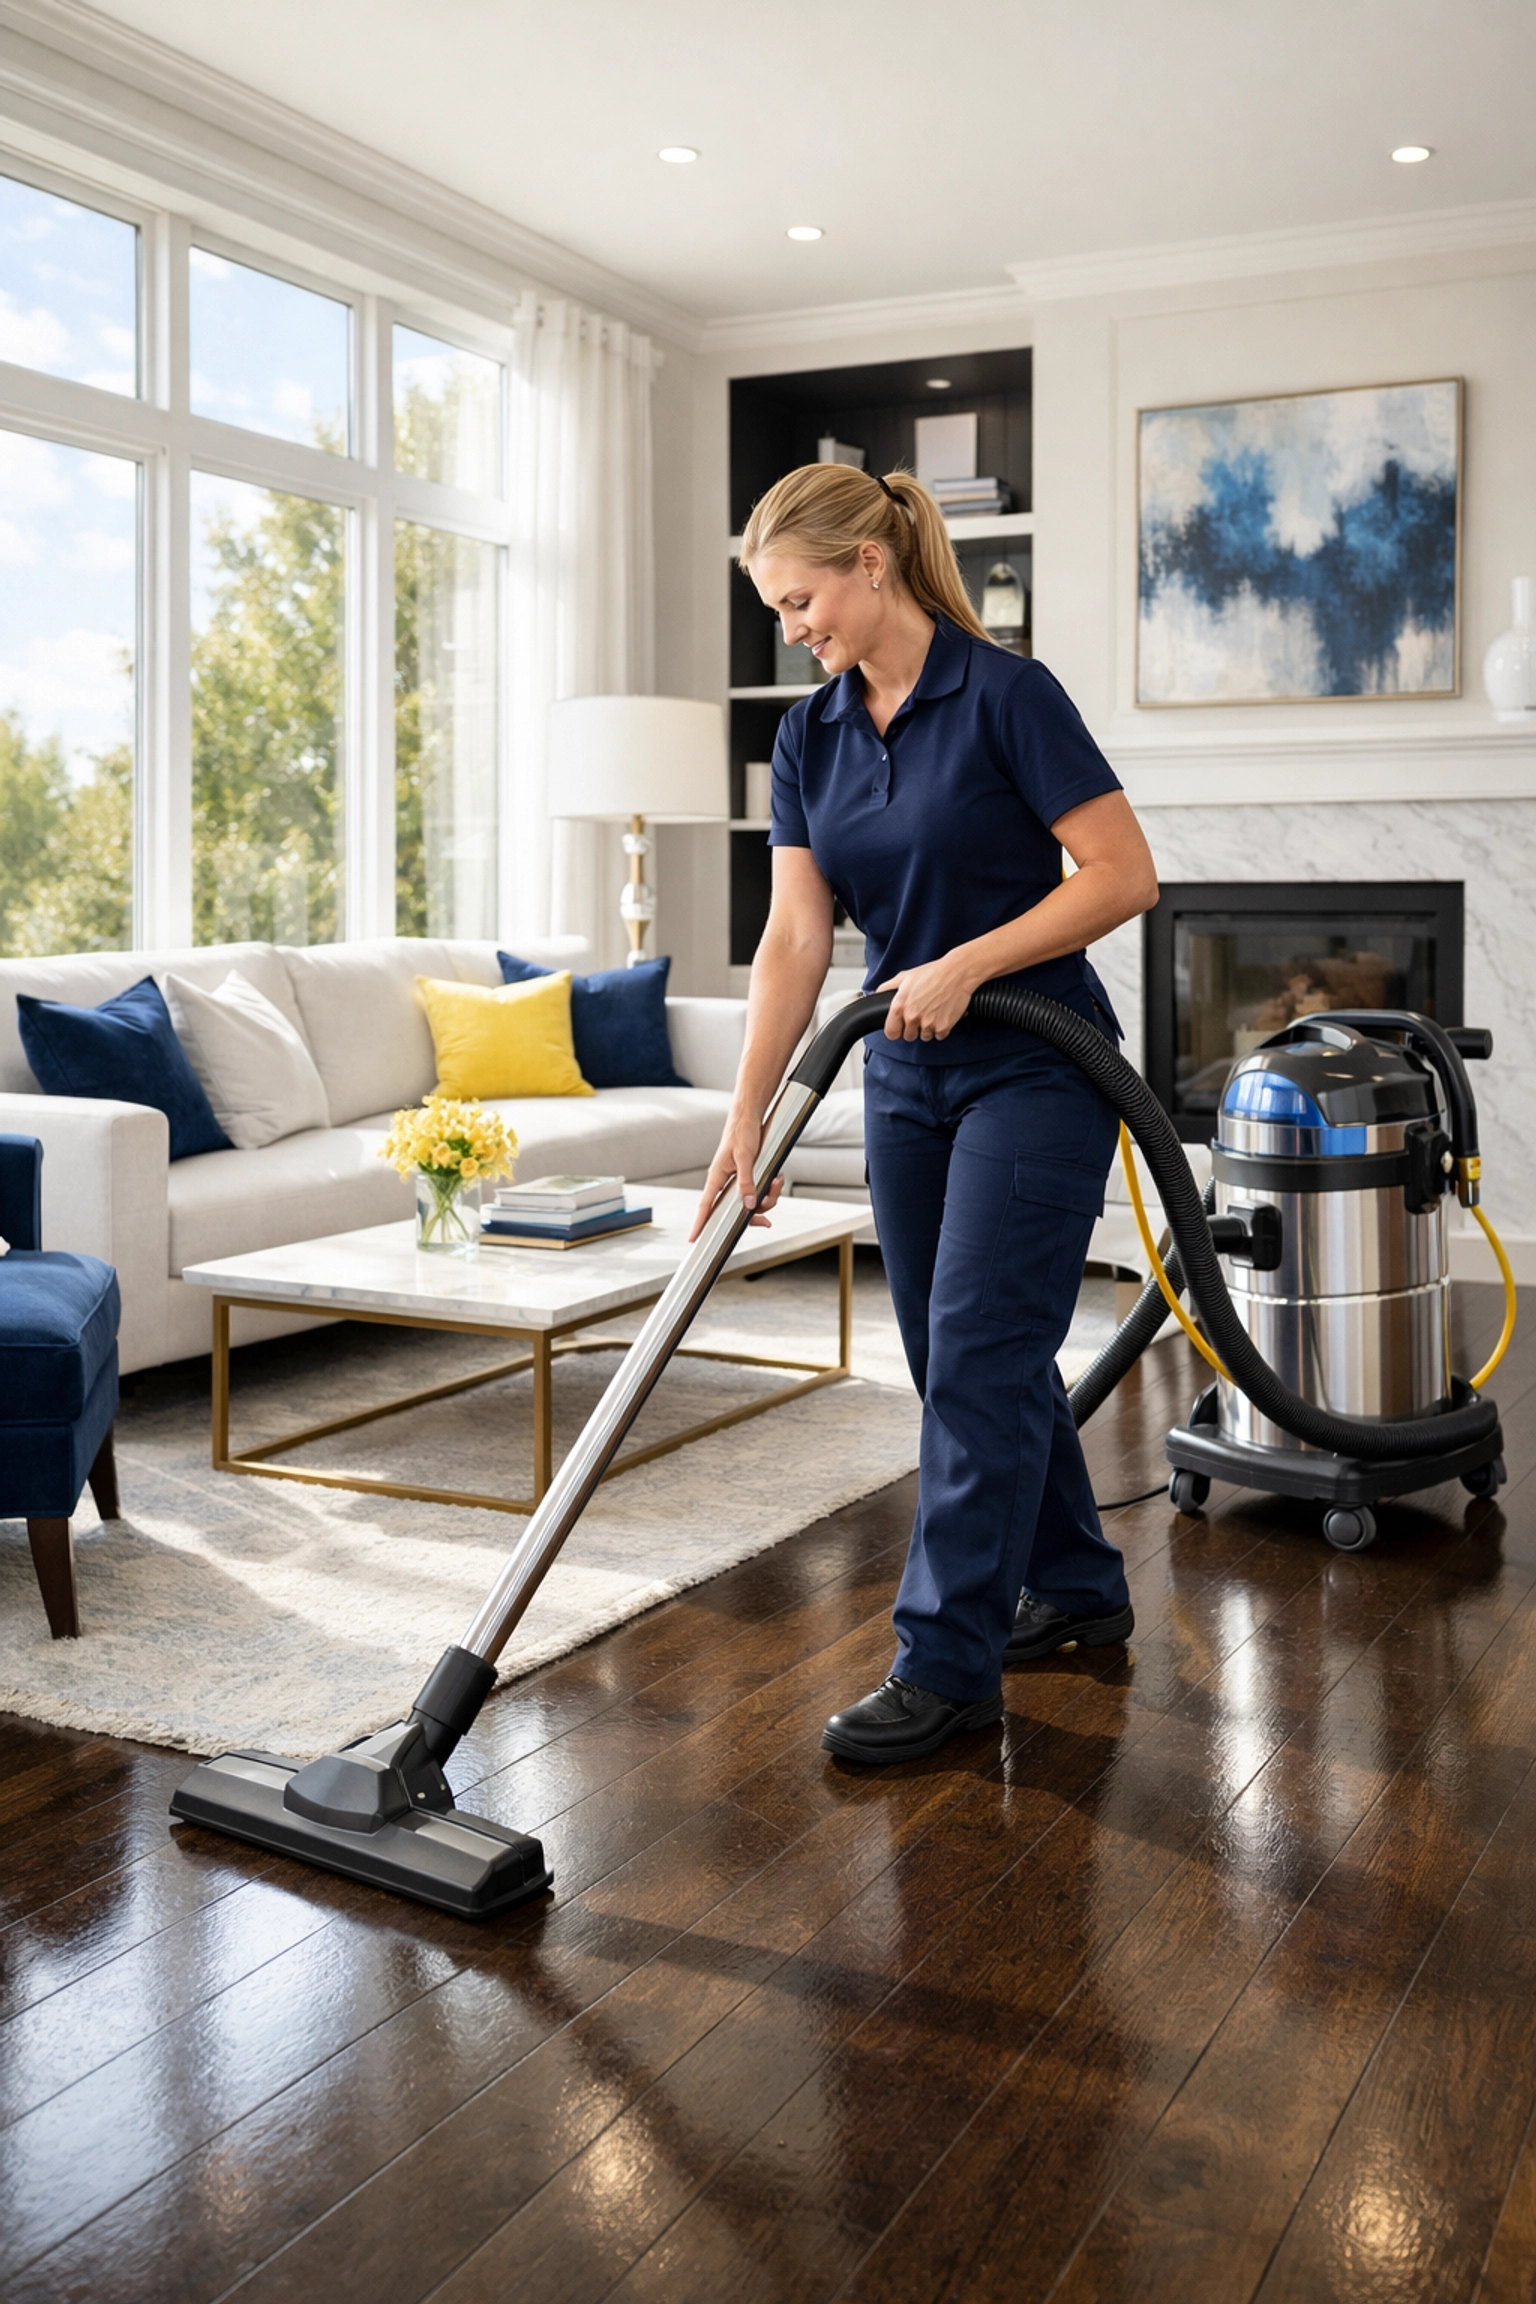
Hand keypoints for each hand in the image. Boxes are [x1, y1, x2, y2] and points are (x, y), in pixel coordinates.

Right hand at [690, 1109, 785, 1239]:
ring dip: (768, 1198)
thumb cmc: (741, 1132)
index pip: (705, 1205)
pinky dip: (771, 1189)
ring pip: (751, 1202)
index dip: (699, 1223)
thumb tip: (749, 1203)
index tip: (693, 1238)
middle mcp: (725, 1182)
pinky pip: (760, 1192)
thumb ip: (746, 1181)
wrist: (750, 1117)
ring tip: (776, 1182)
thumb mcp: (744, 1157)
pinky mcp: (749, 1177)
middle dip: (753, 1215)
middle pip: (734, 1210)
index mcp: (717, 1177)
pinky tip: (777, 1178)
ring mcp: (737, 1180)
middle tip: (766, 1222)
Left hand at [878, 949, 980, 1042]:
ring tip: (933, 1011)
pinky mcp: (943, 1028)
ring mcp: (928, 1024)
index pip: (891, 1033)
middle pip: (908, 1037)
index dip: (896, 1030)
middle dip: (914, 1028)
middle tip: (921, 1013)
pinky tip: (942, 1014)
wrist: (957, 973)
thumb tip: (876, 994)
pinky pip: (939, 1036)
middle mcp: (912, 1017)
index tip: (900, 1027)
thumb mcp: (905, 976)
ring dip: (928, 1028)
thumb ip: (887, 987)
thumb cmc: (933, 972)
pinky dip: (941, 1028)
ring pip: (924, 1037)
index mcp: (900, 1006)